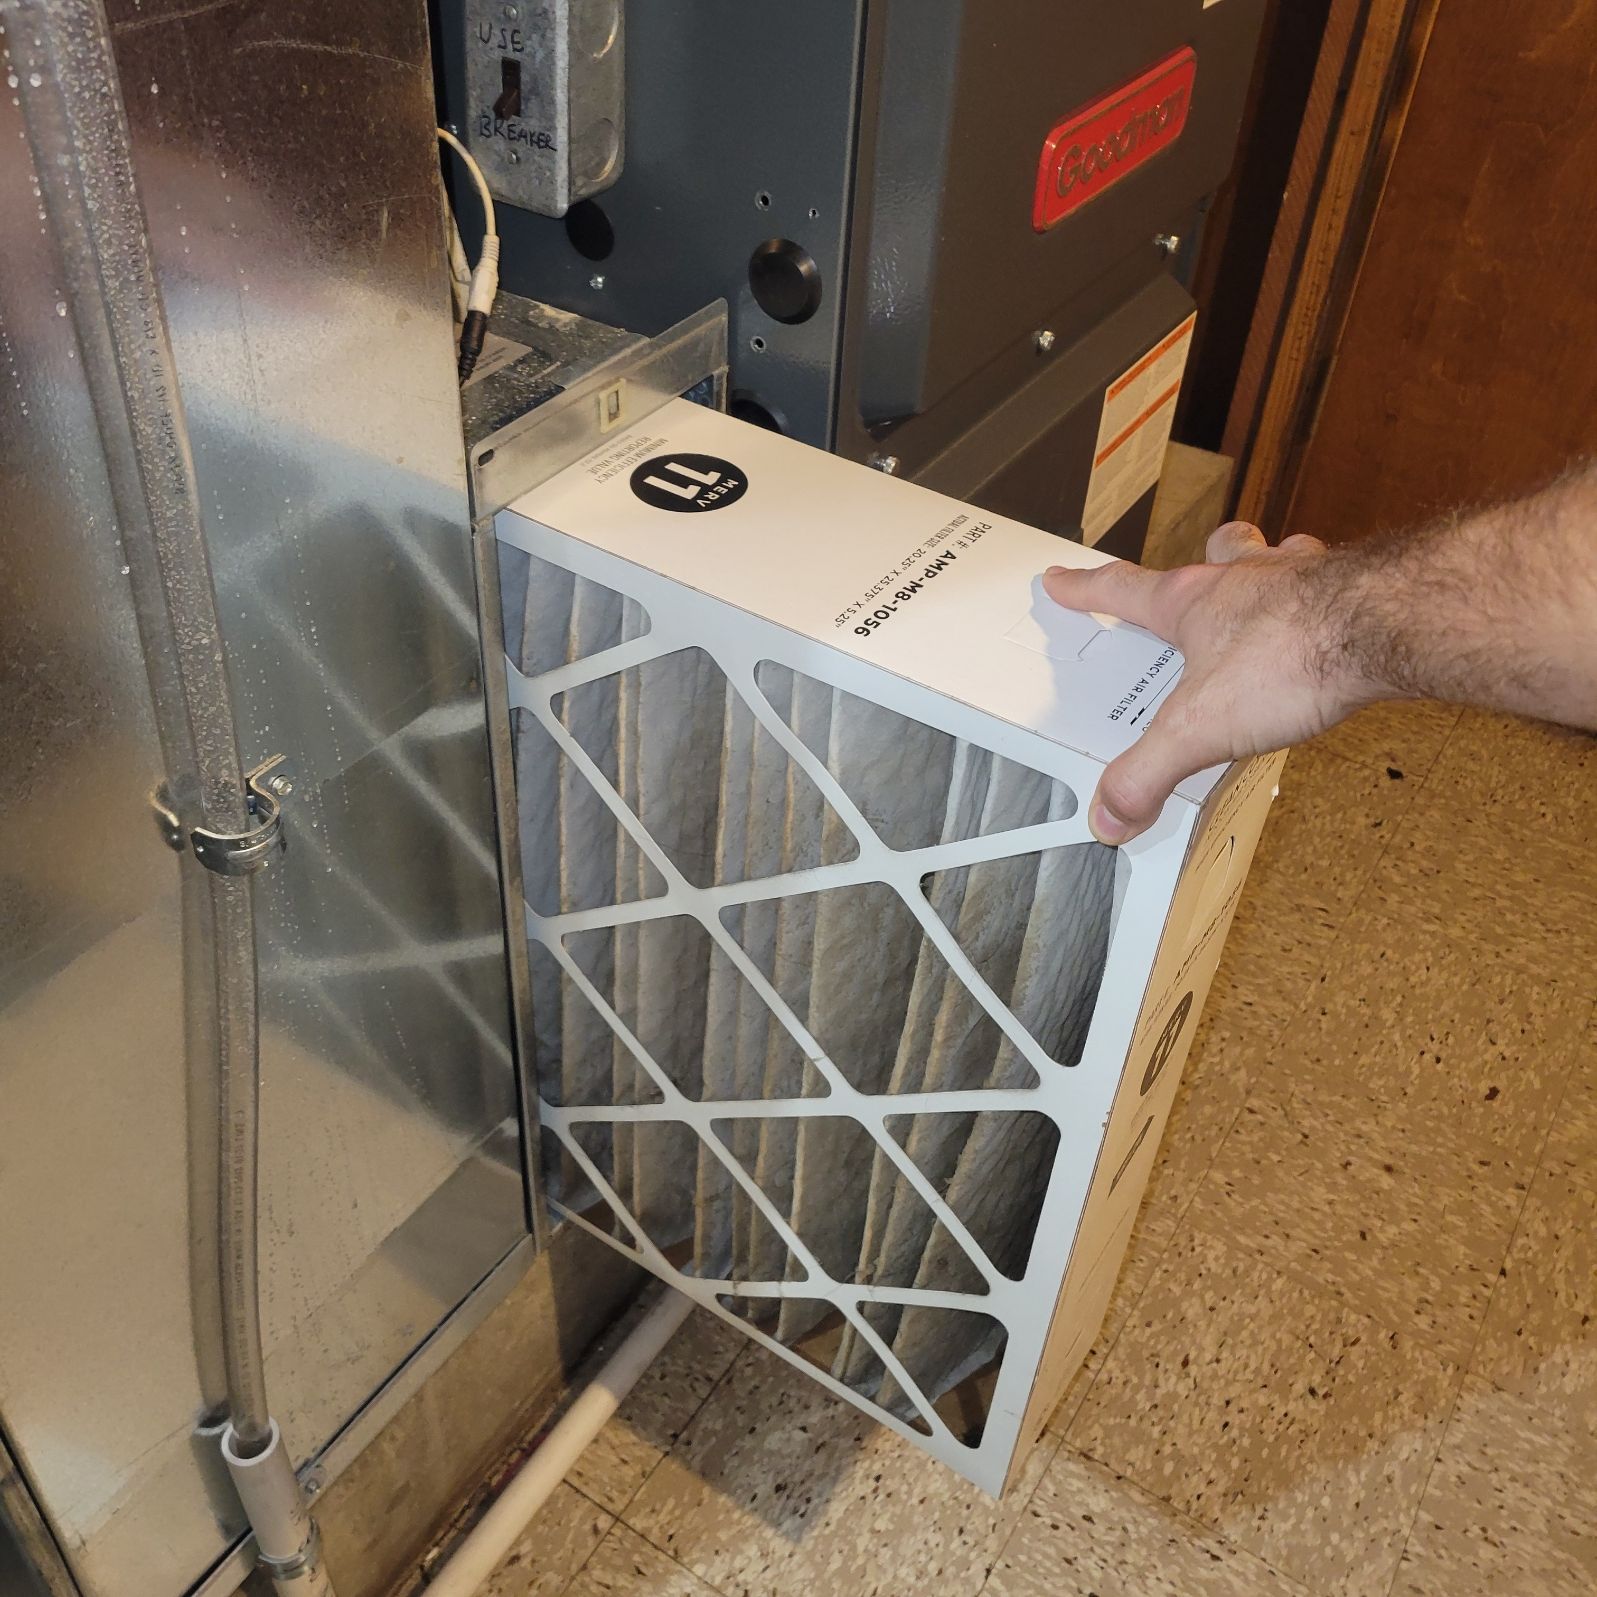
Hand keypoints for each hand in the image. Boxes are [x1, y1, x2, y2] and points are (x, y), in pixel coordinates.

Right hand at [1043, 522, 1379, 844]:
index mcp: (1194, 604)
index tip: (1064, 579)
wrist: (1386, 625)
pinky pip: (1339, 582)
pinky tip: (1339, 627)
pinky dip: (1332, 599)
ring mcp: (1304, 578)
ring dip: (1268, 570)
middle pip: (1212, 557)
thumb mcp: (1198, 730)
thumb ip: (1147, 773)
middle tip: (1196, 577)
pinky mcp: (1357, 592)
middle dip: (1199, 567)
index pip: (1122, 589)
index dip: (1086, 588)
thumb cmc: (1295, 654)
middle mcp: (1246, 580)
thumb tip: (1111, 810)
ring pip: (1276, 556)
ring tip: (1271, 596)